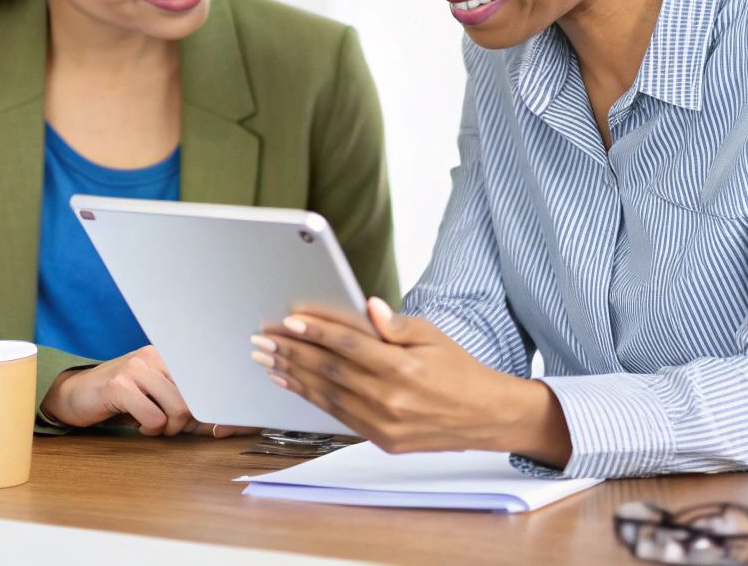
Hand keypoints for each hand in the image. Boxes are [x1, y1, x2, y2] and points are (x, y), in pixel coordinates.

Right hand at [42, 345, 258, 436]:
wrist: (75, 394)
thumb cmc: (121, 399)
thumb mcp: (155, 398)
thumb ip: (186, 408)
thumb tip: (223, 425)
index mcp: (167, 355)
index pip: (203, 378)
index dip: (215, 404)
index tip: (228, 423)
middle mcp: (154, 355)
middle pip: (194, 397)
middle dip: (185, 422)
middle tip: (166, 427)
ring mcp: (136, 367)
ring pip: (178, 408)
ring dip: (166, 427)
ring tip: (150, 424)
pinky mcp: (119, 385)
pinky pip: (153, 418)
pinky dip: (149, 429)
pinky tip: (136, 422)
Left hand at [253, 298, 570, 464]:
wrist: (485, 417)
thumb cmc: (458, 370)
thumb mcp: (434, 336)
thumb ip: (396, 325)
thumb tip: (368, 307)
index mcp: (403, 369)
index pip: (349, 345)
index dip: (316, 331)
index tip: (288, 320)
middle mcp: (390, 399)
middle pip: (330, 370)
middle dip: (291, 352)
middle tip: (262, 338)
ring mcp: (383, 424)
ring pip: (327, 395)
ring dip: (292, 374)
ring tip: (266, 357)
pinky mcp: (381, 440)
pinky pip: (337, 415)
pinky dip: (309, 396)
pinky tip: (290, 381)